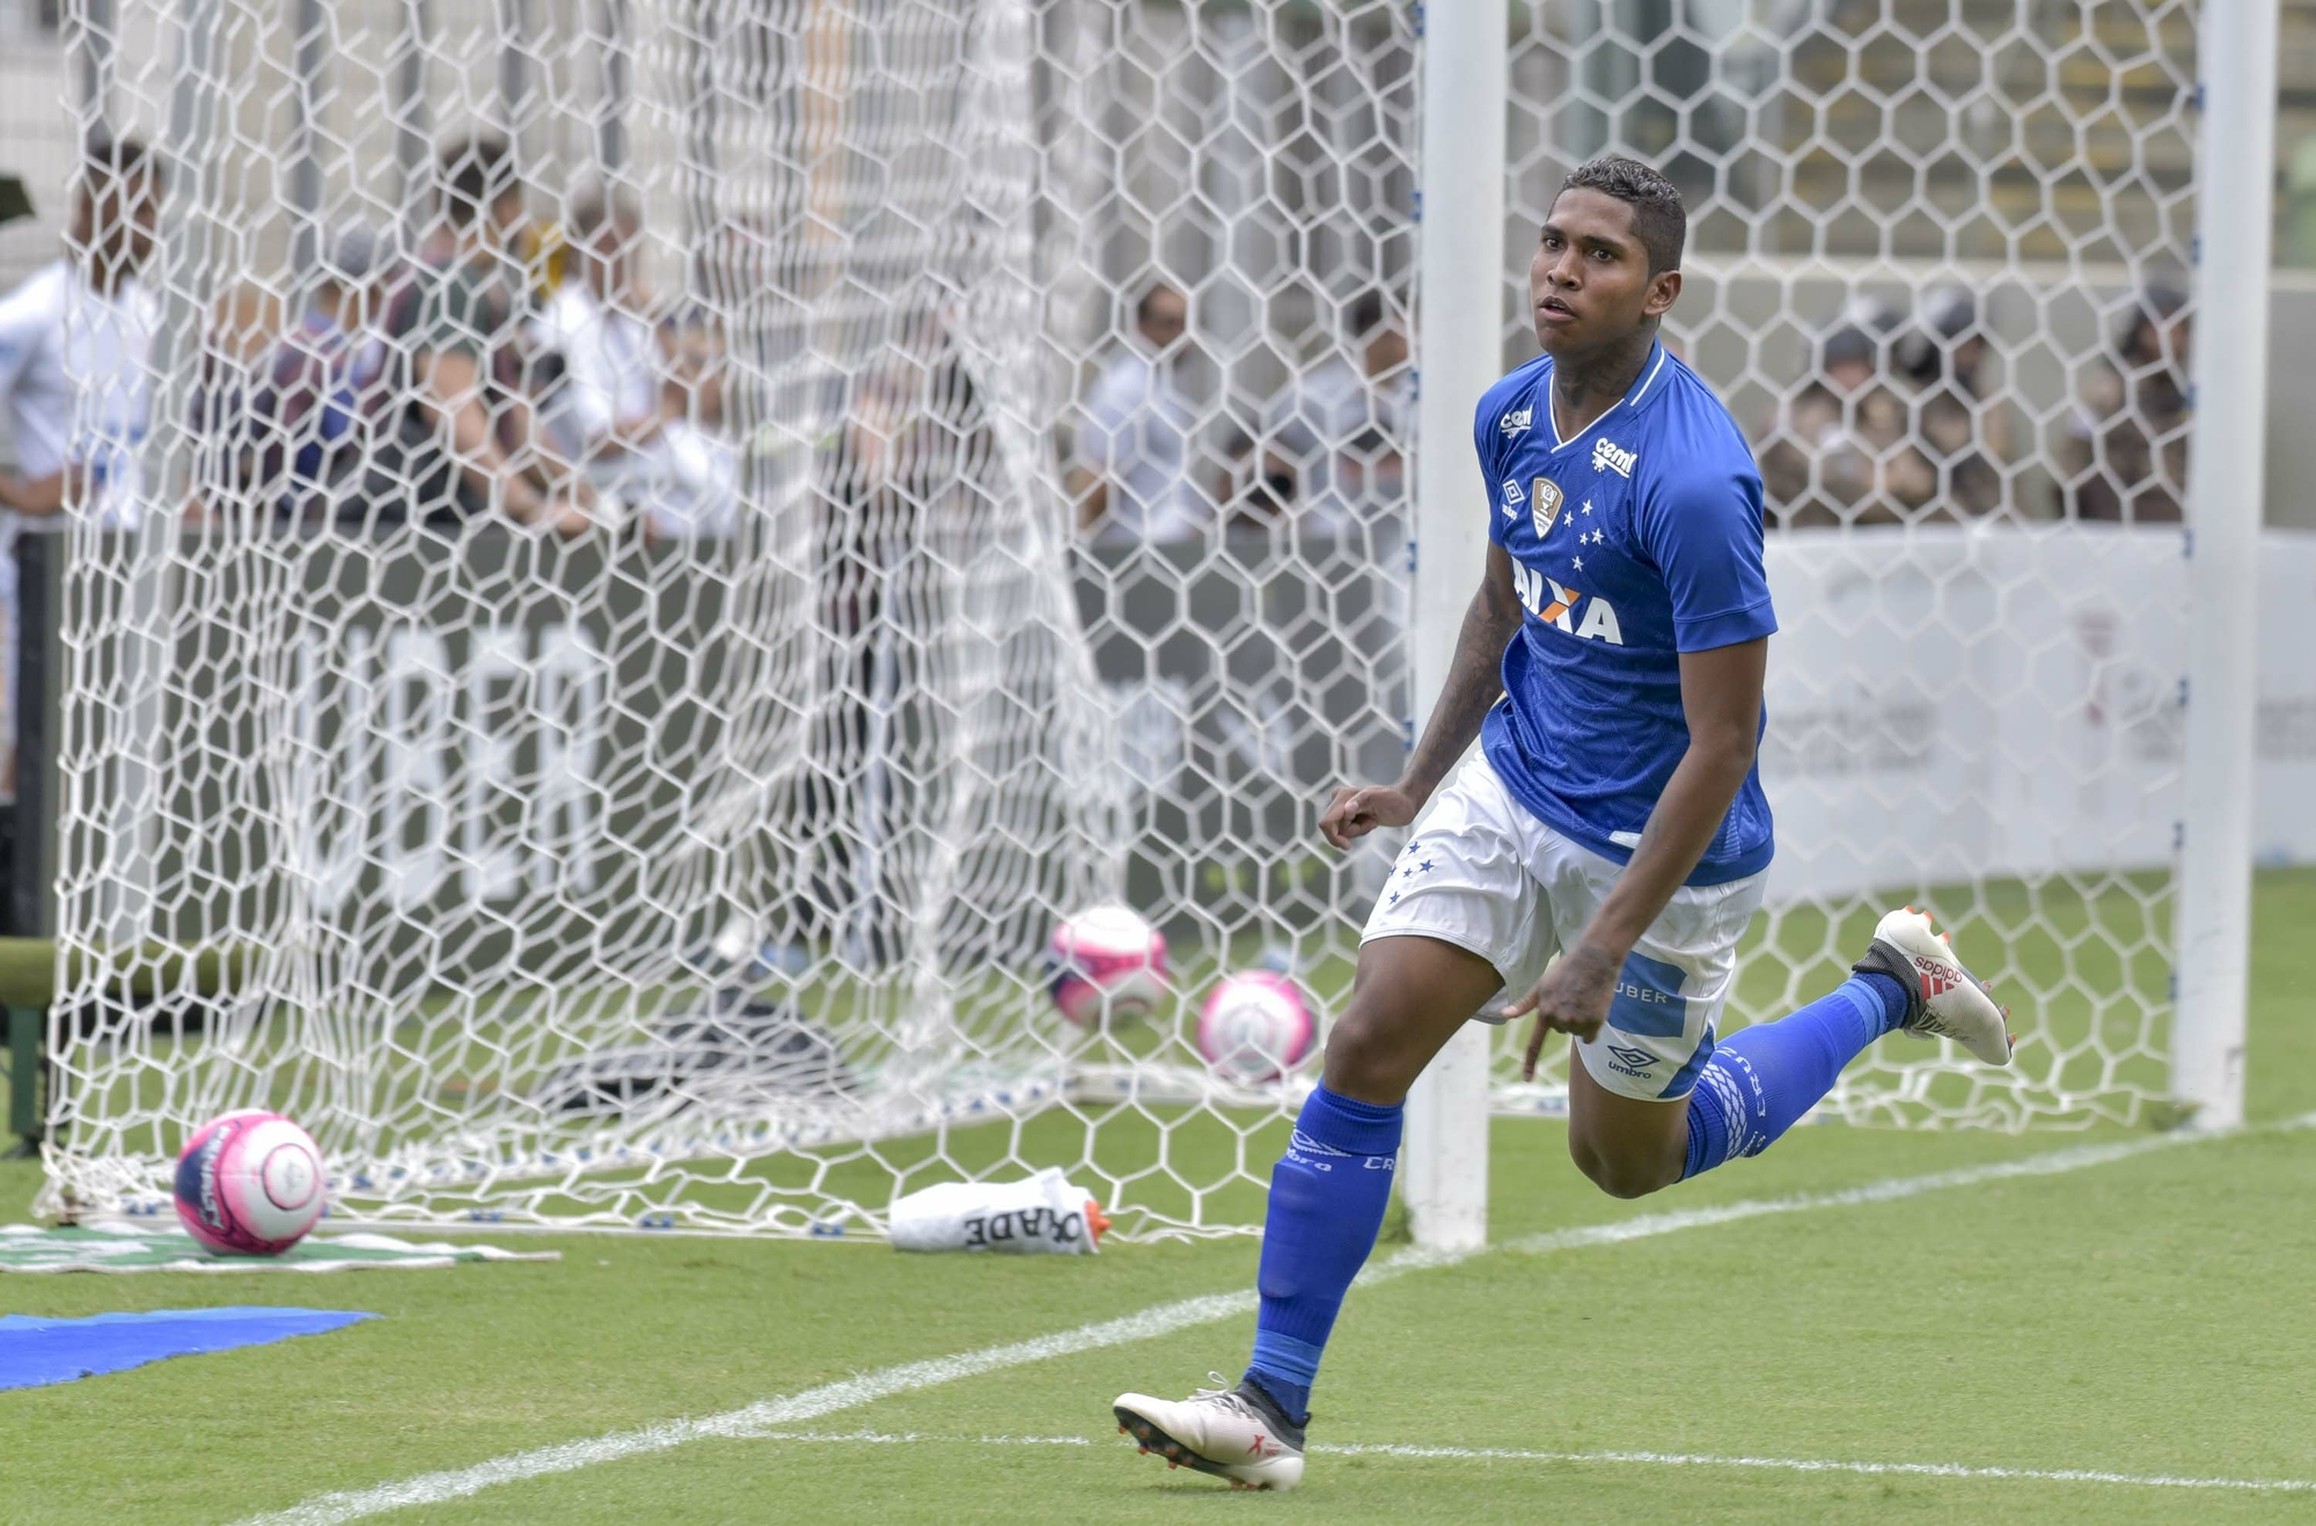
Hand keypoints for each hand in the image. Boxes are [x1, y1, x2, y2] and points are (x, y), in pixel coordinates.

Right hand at [1318, 782, 1423, 849]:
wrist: (1405, 802)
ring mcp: (1344, 808)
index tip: (1348, 846)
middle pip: (1333, 830)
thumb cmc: (1395, 799)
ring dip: (1358, 831)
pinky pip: (1347, 831)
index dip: (1334, 837)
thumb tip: (1347, 809)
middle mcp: (1339, 800)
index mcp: (1343, 796)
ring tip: (1373, 820)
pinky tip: (1371, 821)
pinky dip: (1360, 830)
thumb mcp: (1380, 798)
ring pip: (1341, 832)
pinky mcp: (1349, 815)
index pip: (1326, 823)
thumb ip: (1361, 801)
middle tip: (1371, 823)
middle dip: (1352, 832)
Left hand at [1505, 943, 1620, 1077]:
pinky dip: (1592, 1026)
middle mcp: (1561, 1019)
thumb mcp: (1541, 985)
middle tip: (1571, 996)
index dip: (1530, 1063)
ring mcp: (1579, 1021)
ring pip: (1576, 1033)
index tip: (1526, 1080)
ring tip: (1582, 998)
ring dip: (1579, 1020)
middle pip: (1561, 1031)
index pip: (1535, 1044)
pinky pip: (1590, 1036)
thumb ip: (1525, 1004)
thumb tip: (1504, 1014)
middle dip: (1565, 1017)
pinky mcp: (1596, 1022)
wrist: (1595, 959)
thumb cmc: (1565, 970)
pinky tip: (1593, 1006)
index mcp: (1545, 1012)